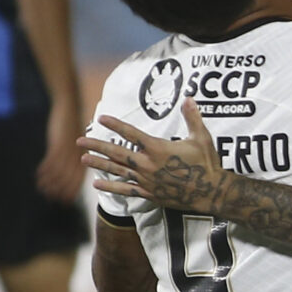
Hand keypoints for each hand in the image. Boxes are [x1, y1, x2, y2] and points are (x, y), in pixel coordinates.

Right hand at [36, 100, 85, 202]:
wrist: (69, 107)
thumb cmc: (73, 124)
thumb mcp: (78, 141)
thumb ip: (76, 155)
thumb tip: (72, 167)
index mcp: (84, 154)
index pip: (79, 178)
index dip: (72, 190)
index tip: (66, 201)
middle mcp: (78, 155)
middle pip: (70, 178)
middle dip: (61, 190)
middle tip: (53, 199)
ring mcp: (68, 150)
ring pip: (59, 172)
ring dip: (51, 183)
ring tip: (43, 190)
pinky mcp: (58, 144)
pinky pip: (51, 161)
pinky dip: (45, 170)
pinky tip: (39, 177)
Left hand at [80, 100, 227, 212]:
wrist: (211, 192)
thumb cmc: (207, 163)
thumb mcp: (202, 138)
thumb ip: (192, 118)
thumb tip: (189, 98)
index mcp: (158, 148)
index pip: (132, 134)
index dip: (116, 125)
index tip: (102, 118)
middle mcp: (148, 164)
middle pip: (118, 153)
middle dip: (97, 146)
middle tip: (80, 141)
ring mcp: (147, 180)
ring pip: (118, 171)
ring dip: (99, 164)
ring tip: (83, 159)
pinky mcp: (149, 193)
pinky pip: (126, 189)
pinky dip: (111, 187)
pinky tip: (97, 185)